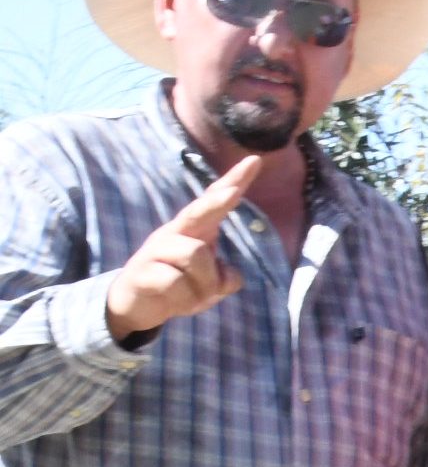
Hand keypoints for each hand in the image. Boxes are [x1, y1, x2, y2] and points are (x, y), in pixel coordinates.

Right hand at [105, 155, 259, 339]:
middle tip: (232, 193)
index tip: (255, 161)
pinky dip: (186, 300)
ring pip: (196, 257)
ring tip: (193, 296)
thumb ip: (225, 278)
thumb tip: (229, 277)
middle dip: (217, 201)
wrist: (133, 304)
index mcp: (193, 231)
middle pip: (198, 212)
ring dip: (205, 285)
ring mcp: (155, 251)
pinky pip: (177, 284)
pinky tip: (174, 302)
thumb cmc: (178, 287)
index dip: (234, 181)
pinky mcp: (141, 272)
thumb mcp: (209, 286)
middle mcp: (174, 234)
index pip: (214, 201)